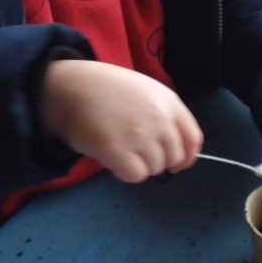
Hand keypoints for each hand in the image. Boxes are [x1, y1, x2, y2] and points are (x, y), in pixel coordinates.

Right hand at [41, 60, 202, 183]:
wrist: (69, 87)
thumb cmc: (104, 89)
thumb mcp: (144, 90)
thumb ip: (162, 114)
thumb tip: (174, 150)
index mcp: (168, 101)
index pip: (192, 139)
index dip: (186, 156)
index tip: (176, 164)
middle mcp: (159, 118)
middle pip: (174, 157)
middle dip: (157, 160)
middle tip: (134, 152)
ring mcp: (139, 134)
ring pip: (154, 168)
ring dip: (138, 165)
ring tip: (118, 148)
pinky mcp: (117, 150)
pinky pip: (135, 175)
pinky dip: (123, 172)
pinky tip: (111, 157)